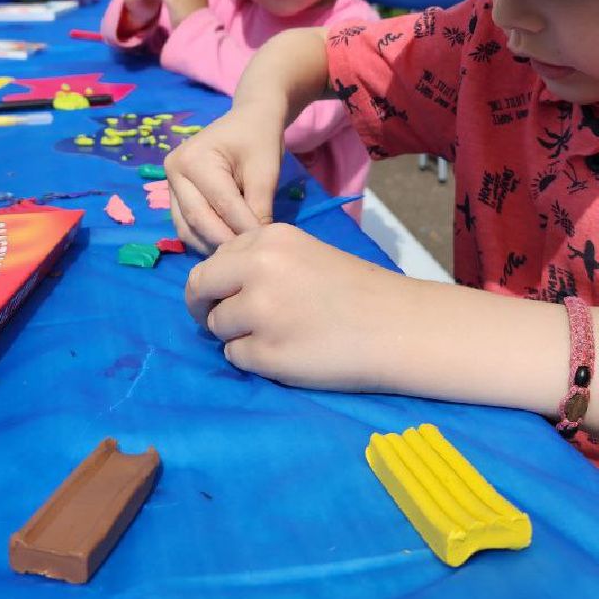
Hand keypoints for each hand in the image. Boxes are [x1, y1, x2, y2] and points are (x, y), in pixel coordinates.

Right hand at [165, 105, 284, 252]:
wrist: (248, 120)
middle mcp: (174, 171)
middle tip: (250, 256)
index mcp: (194, 159)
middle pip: (199, 219)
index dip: (244, 229)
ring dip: (212, 245)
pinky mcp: (174, 196)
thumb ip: (259, 207)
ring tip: (238, 256)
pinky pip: (186, 225)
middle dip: (226, 242)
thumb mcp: (265, 171)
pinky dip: (204, 239)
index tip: (265, 246)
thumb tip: (256, 243)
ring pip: (187, 227)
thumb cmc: (258, 140)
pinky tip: (225, 247)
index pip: (222, 205)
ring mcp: (170, 184)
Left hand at [186, 223, 413, 390]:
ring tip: (278, 335)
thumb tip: (216, 285)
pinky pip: (235, 357)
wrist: (398, 326)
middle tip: (222, 319)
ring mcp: (259, 313)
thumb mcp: (304, 254)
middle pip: (199, 289)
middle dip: (205, 307)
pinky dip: (254, 360)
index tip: (233, 293)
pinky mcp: (266, 354)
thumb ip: (260, 261)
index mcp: (268, 239)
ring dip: (236, 335)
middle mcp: (258, 269)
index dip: (219, 280)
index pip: (214, 259)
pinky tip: (288, 353)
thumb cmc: (356, 290)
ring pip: (216, 327)